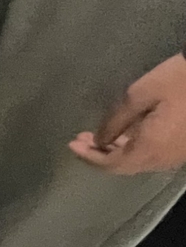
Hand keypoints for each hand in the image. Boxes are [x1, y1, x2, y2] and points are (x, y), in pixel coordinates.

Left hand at [71, 55, 185, 175]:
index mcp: (150, 148)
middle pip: (124, 166)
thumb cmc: (178, 80)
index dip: (89, 157)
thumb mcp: (139, 94)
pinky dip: (132, 148)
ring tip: (96, 137)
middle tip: (80, 140)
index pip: (111, 164)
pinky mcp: (182, 149)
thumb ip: (115, 120)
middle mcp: (162, 159)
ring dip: (115, 151)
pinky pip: (152, 155)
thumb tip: (98, 139)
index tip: (71, 145)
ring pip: (138, 162)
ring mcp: (175, 157)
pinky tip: (122, 135)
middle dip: (99, 154)